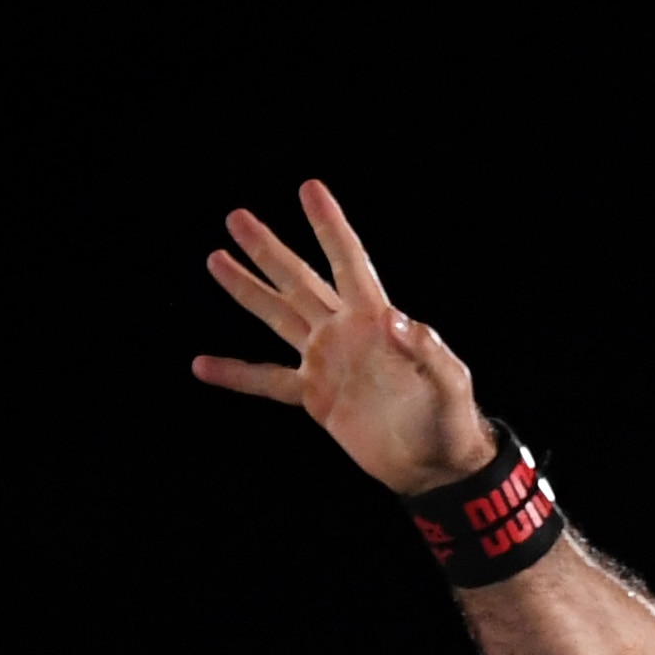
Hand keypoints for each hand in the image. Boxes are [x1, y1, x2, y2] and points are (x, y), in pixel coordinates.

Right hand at [193, 182, 494, 499]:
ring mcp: (326, 362)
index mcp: (375, 320)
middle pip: (299, 280)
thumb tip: (397, 319)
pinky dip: (237, 375)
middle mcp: (344, 332)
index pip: (349, 262)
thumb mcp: (450, 383)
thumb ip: (428, 351)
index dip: (329, 226)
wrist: (435, 465)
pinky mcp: (316, 398)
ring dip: (247, 290)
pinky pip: (268, 381)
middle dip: (268, 249)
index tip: (310, 189)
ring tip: (216, 259)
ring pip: (278, 317)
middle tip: (236, 217)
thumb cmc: (451, 420)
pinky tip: (202, 365)